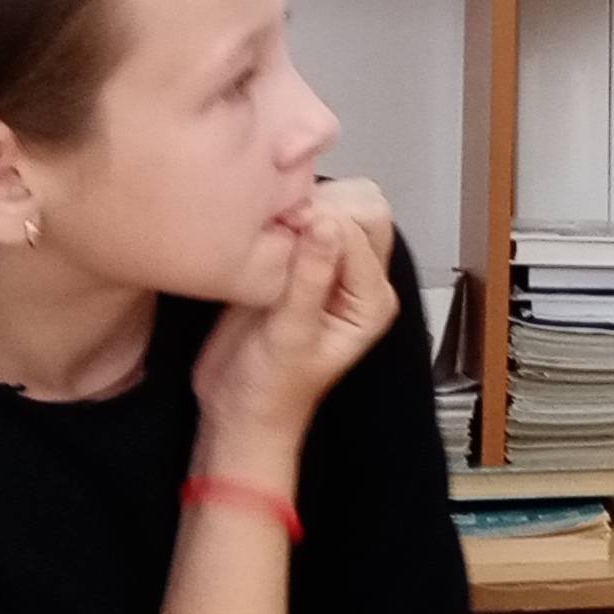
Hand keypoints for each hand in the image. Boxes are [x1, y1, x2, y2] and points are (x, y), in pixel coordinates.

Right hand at [190, 179, 396, 464]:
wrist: (240, 410)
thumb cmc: (271, 389)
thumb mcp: (289, 336)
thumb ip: (309, 278)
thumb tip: (324, 222)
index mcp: (373, 298)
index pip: (360, 229)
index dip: (321, 219)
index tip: (281, 225)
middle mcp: (360, 278)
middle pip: (361, 207)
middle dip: (320, 203)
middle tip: (276, 221)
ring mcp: (331, 268)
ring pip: (335, 206)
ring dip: (303, 204)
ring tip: (268, 225)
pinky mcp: (300, 263)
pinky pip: (303, 220)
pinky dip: (285, 214)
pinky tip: (261, 227)